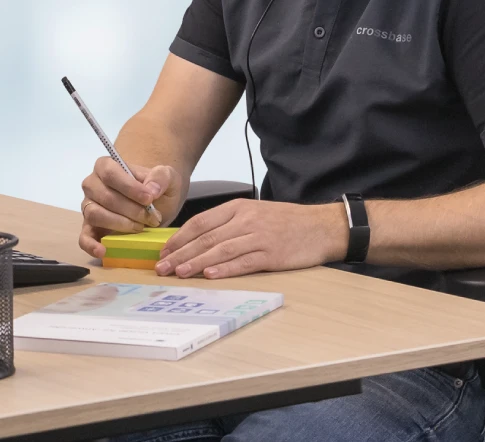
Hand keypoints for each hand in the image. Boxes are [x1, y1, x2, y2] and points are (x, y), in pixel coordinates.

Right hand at [78, 158, 183, 258]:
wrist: (156, 204)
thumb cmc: (157, 188)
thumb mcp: (167, 177)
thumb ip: (161, 177)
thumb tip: (151, 190)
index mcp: (106, 166)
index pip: (110, 173)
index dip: (129, 187)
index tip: (149, 199)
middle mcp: (92, 185)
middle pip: (105, 196)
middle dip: (131, 210)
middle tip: (152, 218)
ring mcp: (89, 207)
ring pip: (95, 215)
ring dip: (120, 224)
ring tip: (140, 228)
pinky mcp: (89, 228)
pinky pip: (84, 237)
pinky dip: (91, 245)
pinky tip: (103, 250)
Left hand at [154, 199, 347, 279]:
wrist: (321, 226)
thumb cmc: (286, 222)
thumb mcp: (255, 213)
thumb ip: (228, 223)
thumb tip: (197, 240)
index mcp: (238, 208)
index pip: (201, 222)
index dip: (180, 237)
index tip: (164, 251)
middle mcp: (246, 220)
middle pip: (206, 237)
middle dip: (181, 253)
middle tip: (163, 267)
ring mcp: (259, 237)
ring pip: (221, 249)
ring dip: (197, 262)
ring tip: (180, 273)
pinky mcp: (272, 254)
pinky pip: (244, 261)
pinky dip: (226, 268)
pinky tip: (210, 275)